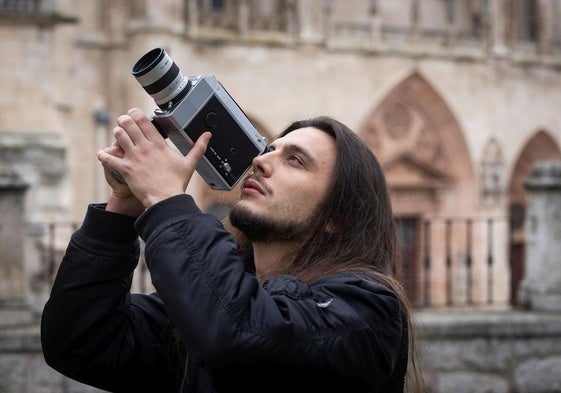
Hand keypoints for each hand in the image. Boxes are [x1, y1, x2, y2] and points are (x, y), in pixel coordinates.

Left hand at [97, 108, 211, 208]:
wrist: (166, 199)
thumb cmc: (176, 183)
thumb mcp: (189, 163)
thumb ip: (198, 147)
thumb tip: (207, 136)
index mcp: (159, 144)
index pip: (144, 121)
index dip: (135, 114)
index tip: (133, 113)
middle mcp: (145, 148)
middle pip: (129, 124)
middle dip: (124, 120)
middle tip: (123, 121)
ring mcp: (134, 157)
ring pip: (119, 136)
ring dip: (116, 134)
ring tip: (117, 134)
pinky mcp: (126, 169)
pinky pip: (110, 158)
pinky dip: (104, 155)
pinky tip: (102, 154)